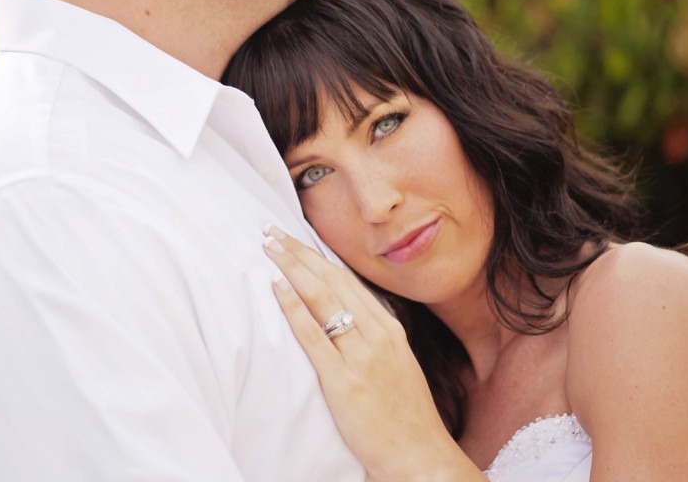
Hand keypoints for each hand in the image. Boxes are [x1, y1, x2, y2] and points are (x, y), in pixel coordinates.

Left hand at [262, 226, 484, 481]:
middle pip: (332, 281)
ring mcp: (361, 356)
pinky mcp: (344, 380)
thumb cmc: (404, 416)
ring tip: (267, 247)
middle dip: (299, 252)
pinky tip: (276, 288)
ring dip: (291, 268)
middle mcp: (377, 335)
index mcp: (390, 329)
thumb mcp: (397, 364)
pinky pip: (313, 335)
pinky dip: (293, 308)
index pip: (348, 280)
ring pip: (322, 299)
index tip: (294, 238)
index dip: (318, 256)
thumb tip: (348, 316)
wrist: (420, 457)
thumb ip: (375, 338)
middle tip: (271, 230)